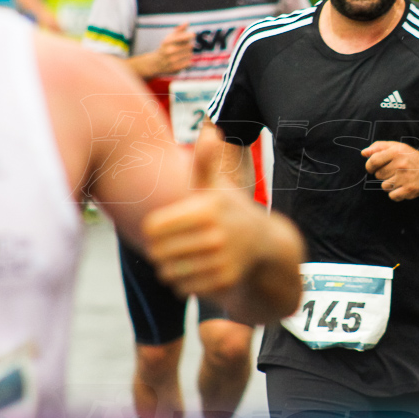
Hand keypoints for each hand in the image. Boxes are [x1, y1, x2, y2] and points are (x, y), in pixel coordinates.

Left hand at [142, 125, 268, 296]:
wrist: (265, 245)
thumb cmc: (229, 210)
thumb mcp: (218, 186)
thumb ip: (206, 161)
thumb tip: (209, 129)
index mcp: (207, 208)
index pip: (154, 227)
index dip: (153, 229)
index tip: (163, 227)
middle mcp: (217, 234)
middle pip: (159, 252)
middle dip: (160, 251)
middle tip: (170, 247)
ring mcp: (222, 259)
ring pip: (169, 272)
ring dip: (169, 268)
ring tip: (181, 258)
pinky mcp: (224, 282)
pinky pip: (183, 288)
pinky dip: (182, 283)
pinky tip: (195, 271)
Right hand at [152, 22, 193, 75]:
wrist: (156, 63)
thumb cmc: (166, 47)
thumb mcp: (170, 37)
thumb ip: (179, 29)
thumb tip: (187, 22)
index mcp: (167, 41)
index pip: (184, 37)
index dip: (190, 35)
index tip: (193, 34)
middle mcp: (170, 50)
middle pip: (190, 46)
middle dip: (188, 45)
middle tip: (182, 47)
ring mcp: (173, 60)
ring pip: (190, 54)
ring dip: (188, 54)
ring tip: (180, 54)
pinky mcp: (176, 68)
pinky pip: (189, 63)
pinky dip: (187, 61)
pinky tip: (181, 60)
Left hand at [361, 140, 418, 200]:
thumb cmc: (410, 158)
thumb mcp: (396, 147)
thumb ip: (378, 147)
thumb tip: (363, 153)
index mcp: (396, 151)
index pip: (373, 161)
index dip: (370, 166)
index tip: (373, 168)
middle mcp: (400, 164)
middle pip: (378, 175)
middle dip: (383, 175)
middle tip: (394, 172)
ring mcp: (405, 178)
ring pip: (384, 186)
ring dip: (390, 185)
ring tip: (400, 179)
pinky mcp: (409, 189)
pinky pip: (392, 196)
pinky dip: (396, 194)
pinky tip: (403, 187)